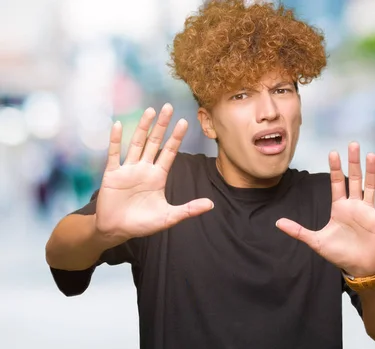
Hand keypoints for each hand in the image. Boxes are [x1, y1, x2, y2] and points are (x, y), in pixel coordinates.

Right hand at [95, 104, 213, 240]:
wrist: (115, 231)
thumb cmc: (142, 224)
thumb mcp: (168, 217)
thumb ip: (189, 209)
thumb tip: (211, 204)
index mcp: (158, 177)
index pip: (169, 152)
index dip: (176, 137)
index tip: (184, 122)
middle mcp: (144, 169)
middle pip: (154, 142)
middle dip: (162, 125)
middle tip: (168, 107)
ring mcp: (128, 170)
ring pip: (137, 143)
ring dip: (143, 127)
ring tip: (150, 110)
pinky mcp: (112, 175)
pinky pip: (114, 154)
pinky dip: (116, 140)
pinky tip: (119, 125)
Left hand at [276, 142, 374, 276]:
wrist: (358, 268)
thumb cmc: (338, 254)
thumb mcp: (315, 241)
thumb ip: (298, 230)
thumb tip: (277, 223)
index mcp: (339, 207)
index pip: (337, 183)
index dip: (335, 168)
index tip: (332, 152)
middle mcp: (354, 205)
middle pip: (354, 178)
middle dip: (353, 162)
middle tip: (353, 144)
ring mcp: (368, 211)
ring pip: (370, 186)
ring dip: (370, 171)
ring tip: (370, 155)